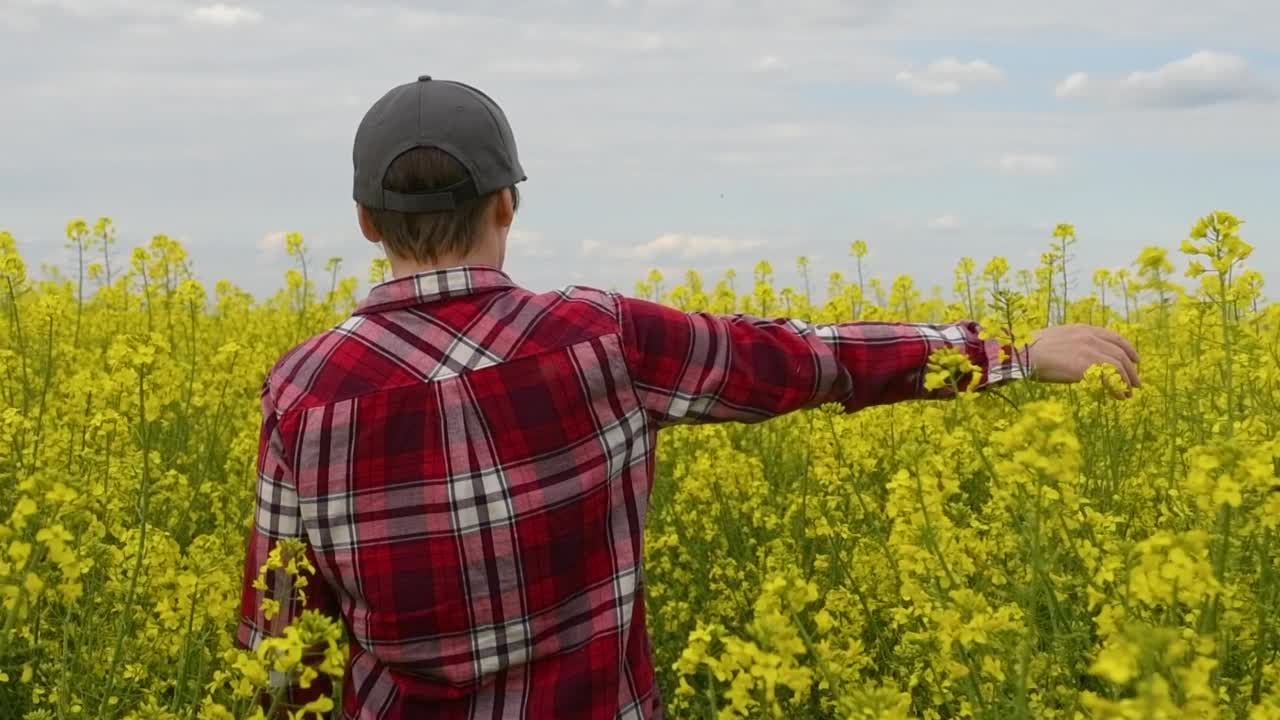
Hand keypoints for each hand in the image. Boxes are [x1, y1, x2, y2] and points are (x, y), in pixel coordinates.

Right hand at [1024, 324, 1140, 395]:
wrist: (1020, 353)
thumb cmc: (1029, 350)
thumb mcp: (1055, 339)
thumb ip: (1071, 344)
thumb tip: (1077, 357)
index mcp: (1082, 329)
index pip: (1114, 337)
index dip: (1128, 349)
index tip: (1135, 359)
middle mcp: (1089, 337)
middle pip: (1120, 352)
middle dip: (1131, 368)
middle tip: (1135, 382)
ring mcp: (1088, 351)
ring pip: (1119, 365)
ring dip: (1127, 380)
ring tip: (1128, 392)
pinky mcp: (1085, 366)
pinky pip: (1109, 377)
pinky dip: (1117, 388)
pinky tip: (1118, 396)